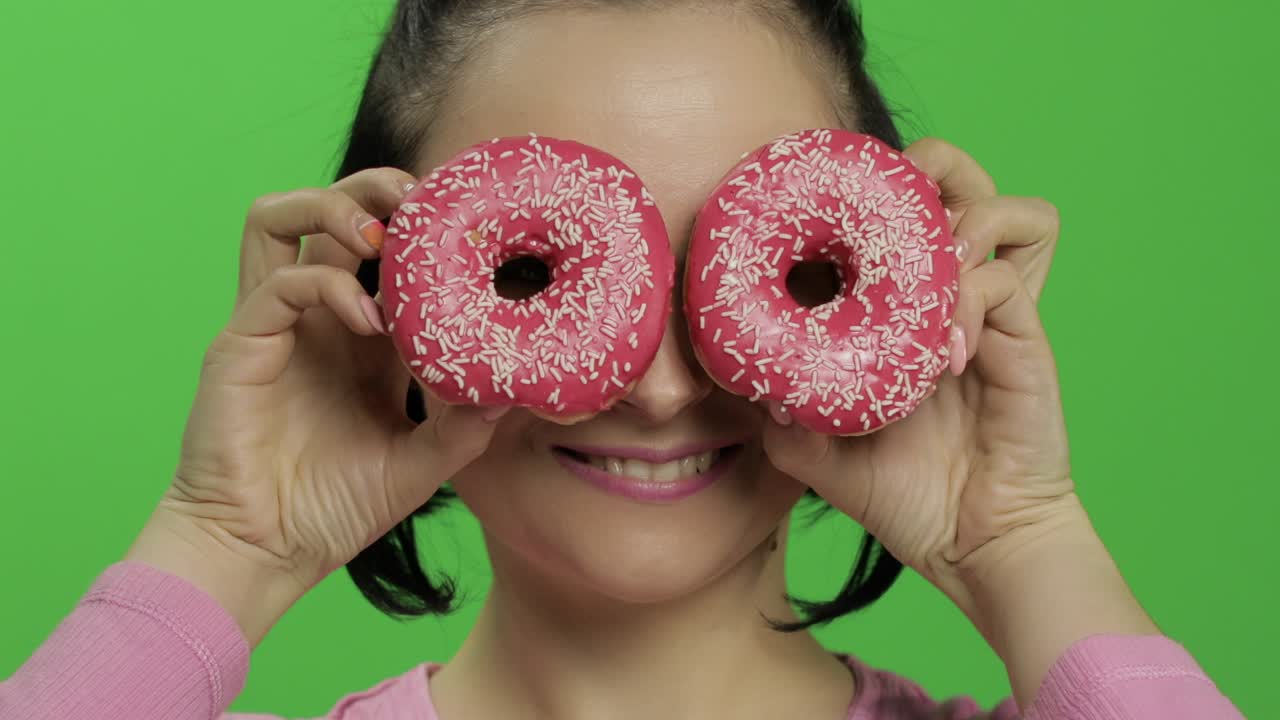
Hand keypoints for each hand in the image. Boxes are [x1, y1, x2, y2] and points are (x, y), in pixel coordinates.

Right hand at [126, 168, 504, 644]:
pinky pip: (279, 282)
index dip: (425, 227)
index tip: (475, 226)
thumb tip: (518, 388)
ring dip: (335, 207)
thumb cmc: (333, 511)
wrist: (262, 556)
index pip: (387, 252)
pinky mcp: (240, 344)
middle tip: (426, 203)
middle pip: (333, 211)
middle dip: (379, 188)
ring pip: (279, 217)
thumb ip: (465, 426)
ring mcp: (274, 325)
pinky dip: (328, 285)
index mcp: (361, 338)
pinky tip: (370, 323)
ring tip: (384, 238)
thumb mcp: (420, 465)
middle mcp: (316, 317)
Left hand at [762, 137, 1075, 606]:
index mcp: (901, 306)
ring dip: (961, 217)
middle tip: (879, 206)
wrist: (971, 547)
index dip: (853, 195)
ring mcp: (991, 313)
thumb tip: (736, 382)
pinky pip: (1003, 282)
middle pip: (958, 179)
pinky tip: (943, 353)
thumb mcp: (818, 455)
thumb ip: (780, 418)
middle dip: (924, 167)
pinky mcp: (1024, 341)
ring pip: (1004, 210)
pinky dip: (967, 297)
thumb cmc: (904, 495)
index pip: (886, 214)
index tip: (803, 214)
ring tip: (923, 269)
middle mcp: (950, 294)